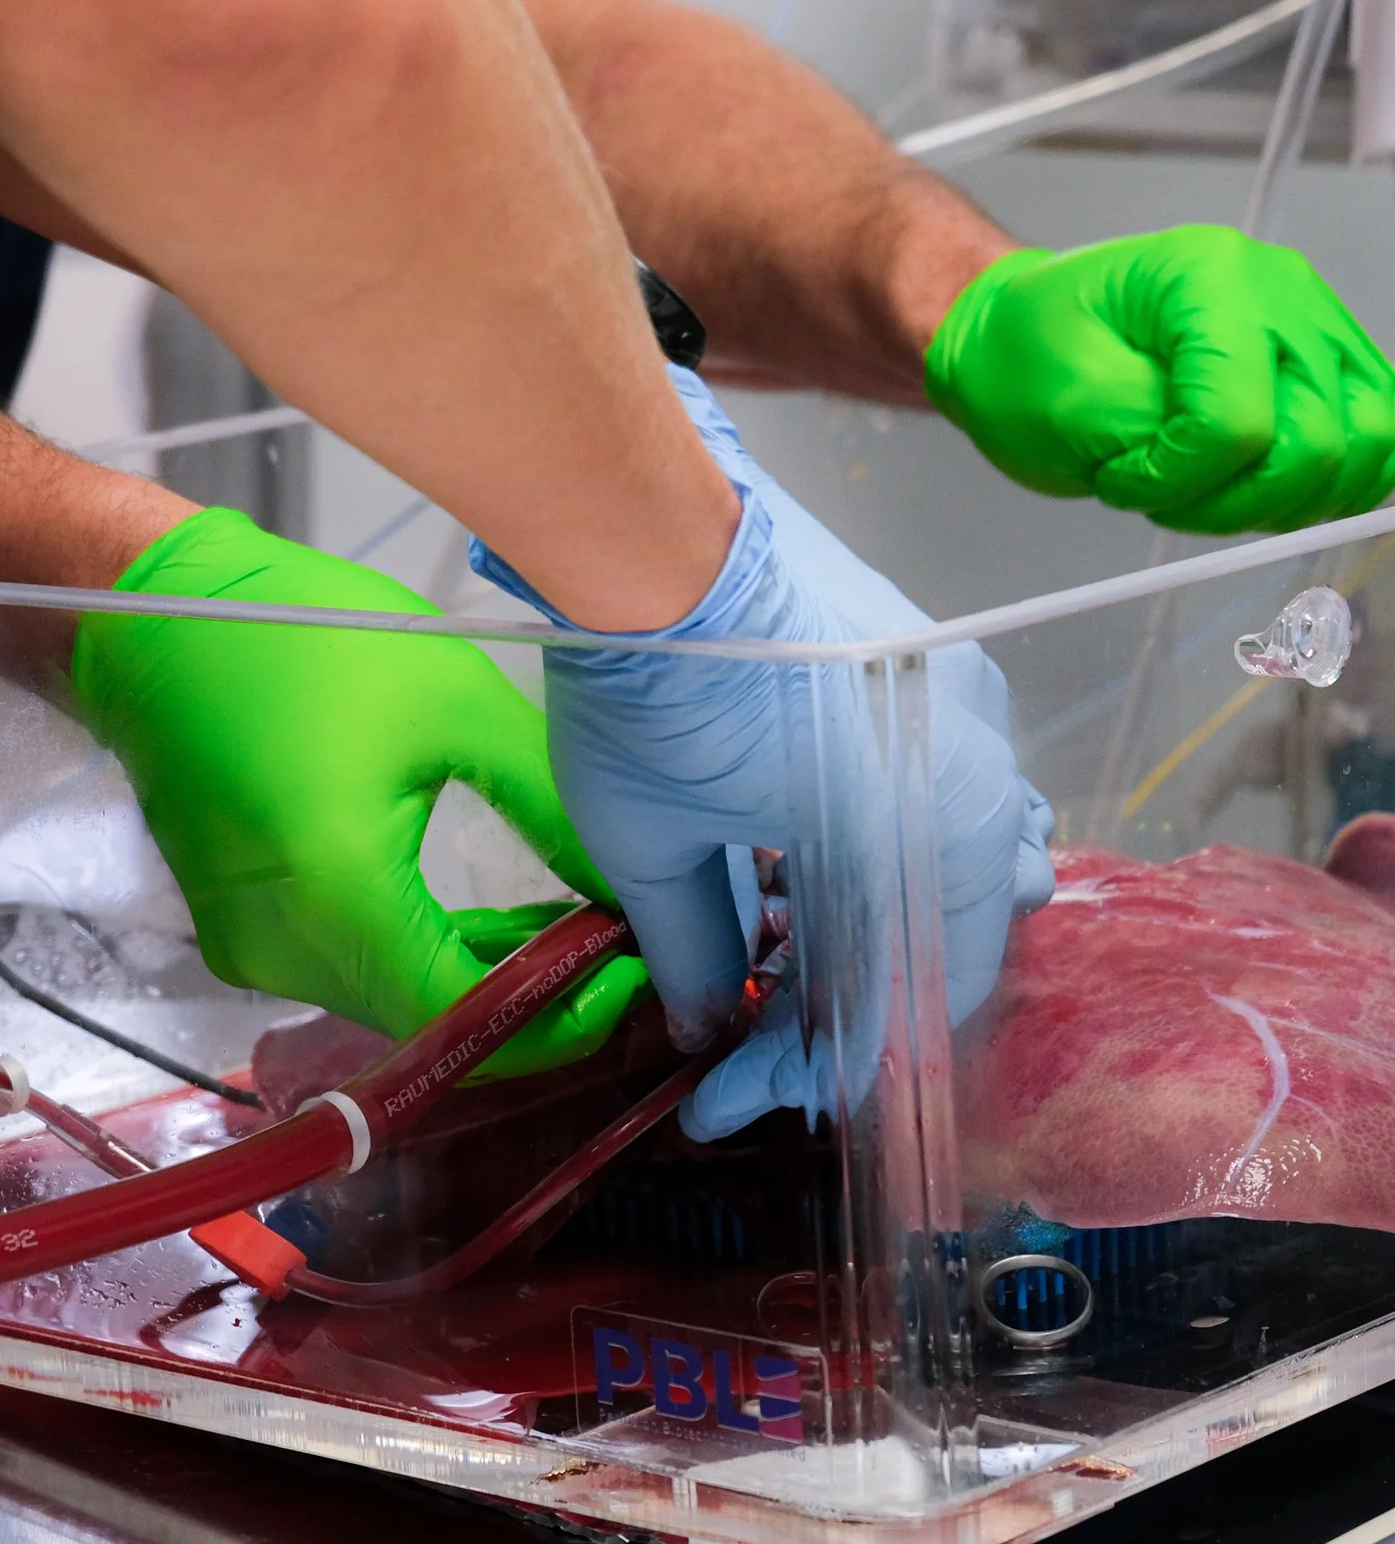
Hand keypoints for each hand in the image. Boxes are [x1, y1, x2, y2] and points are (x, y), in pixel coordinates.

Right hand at [73, 507, 649, 1078]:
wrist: (153, 621)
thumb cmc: (296, 641)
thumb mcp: (453, 703)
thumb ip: (554, 809)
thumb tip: (635, 888)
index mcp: (335, 896)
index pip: (468, 1019)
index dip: (562, 1017)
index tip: (638, 982)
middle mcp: (282, 948)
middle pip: (432, 1021)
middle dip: (537, 998)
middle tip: (625, 951)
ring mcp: (249, 947)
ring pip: (394, 1002)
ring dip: (484, 979)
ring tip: (575, 928)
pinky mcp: (238, 930)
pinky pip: (351, 970)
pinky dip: (425, 954)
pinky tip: (496, 918)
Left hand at [473, 369, 1052, 1138]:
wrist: (651, 529)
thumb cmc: (651, 694)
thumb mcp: (655, 852)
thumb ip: (696, 956)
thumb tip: (710, 1029)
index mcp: (927, 837)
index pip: (902, 1001)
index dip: (814, 1065)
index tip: (734, 1095)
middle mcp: (974, 773)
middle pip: (937, 934)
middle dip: (843, 1000)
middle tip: (754, 1037)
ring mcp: (960, 707)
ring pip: (950, 856)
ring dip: (873, 920)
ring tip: (778, 958)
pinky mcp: (927, 659)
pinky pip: (936, 783)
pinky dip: (880, 844)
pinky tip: (802, 869)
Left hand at [926, 225, 1394, 532]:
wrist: (1019, 338)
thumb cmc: (1026, 358)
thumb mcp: (1061, 405)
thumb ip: (1151, 435)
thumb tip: (1236, 459)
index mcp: (1204, 279)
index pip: (1237, 421)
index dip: (1178, 479)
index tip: (1118, 479)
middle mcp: (1278, 288)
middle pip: (1322, 439)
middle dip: (1232, 500)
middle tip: (1158, 495)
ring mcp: (1311, 321)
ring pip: (1368, 445)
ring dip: (1281, 499)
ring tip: (1200, 489)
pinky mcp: (1326, 359)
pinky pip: (1372, 436)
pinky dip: (1317, 483)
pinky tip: (1246, 485)